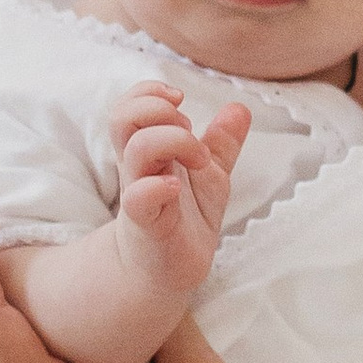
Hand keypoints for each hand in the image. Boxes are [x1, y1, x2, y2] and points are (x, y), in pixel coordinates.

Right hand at [110, 85, 249, 307]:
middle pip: (123, 117)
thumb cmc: (187, 218)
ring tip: (196, 159)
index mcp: (150, 149)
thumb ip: (222, 143)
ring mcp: (139, 193)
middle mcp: (138, 167)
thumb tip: (239, 108)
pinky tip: (176, 189)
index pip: (130, 104)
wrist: (171, 270)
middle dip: (158, 109)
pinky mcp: (146, 223)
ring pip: (136, 149)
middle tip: (186, 128)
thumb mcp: (210, 175)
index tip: (180, 103)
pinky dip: (159, 186)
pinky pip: (139, 198)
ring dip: (172, 140)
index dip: (150, 92)